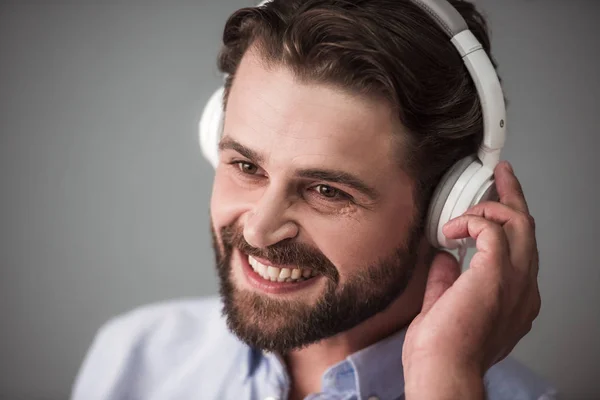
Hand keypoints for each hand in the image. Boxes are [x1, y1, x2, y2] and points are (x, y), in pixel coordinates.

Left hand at [402, 161, 540, 397]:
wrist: (443, 372)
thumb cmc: (444, 352)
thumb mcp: (447, 307)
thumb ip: (449, 281)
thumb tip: (445, 257)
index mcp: (514, 299)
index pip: (520, 251)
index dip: (510, 225)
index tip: (496, 205)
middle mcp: (523, 289)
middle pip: (526, 230)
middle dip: (513, 198)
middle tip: (501, 176)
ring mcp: (513, 280)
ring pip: (519, 223)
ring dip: (493, 206)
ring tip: (470, 202)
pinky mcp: (495, 274)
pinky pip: (492, 228)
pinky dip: (471, 221)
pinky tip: (451, 230)